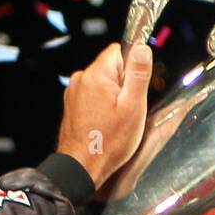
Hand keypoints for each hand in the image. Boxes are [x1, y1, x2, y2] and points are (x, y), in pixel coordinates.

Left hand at [56, 41, 153, 189]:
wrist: (82, 167)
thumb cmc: (108, 142)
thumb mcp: (133, 107)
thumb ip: (138, 74)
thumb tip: (142, 48)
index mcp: (96, 74)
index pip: (119, 51)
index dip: (133, 68)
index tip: (136, 89)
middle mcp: (81, 79)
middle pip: (110, 68)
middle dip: (123, 85)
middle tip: (129, 110)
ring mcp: (74, 93)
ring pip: (101, 84)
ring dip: (112, 97)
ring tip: (116, 121)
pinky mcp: (72, 106)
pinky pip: (92, 97)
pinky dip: (101, 107)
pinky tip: (105, 125)